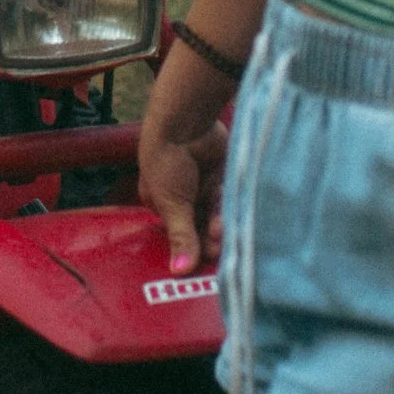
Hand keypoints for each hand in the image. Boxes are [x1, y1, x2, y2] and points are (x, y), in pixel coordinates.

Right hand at [139, 111, 228, 274]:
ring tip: (224, 235)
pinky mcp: (223, 175)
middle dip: (209, 238)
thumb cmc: (167, 161)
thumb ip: (181, 236)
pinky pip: (228, 198)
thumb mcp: (172, 203)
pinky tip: (232, 218)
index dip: (192, 246)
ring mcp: (203, 184)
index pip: (178, 231)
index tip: (203, 262)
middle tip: (220, 251)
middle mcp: (183, 195)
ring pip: (216, 213)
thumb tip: (179, 272)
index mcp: (161, 201)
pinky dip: (229, 209)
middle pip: (200, 225)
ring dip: (220, 226)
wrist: (187, 121)